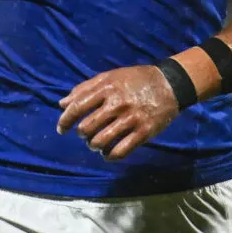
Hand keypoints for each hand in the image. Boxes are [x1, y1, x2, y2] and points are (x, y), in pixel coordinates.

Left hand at [58, 64, 180, 159]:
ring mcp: (131, 119)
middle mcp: (117, 104)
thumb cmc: (136, 79)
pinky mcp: (144, 132)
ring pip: (101, 141)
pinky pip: (120, 151)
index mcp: (107, 88)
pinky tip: (108, 154)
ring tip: (96, 143)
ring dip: (93, 145)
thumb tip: (62, 104)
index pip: (77, 107)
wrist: (170, 84)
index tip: (61, 129)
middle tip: (84, 134)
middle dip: (81, 134)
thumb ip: (85, 88)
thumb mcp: (110, 76)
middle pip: (87, 127)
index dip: (65, 121)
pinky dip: (109, 156)